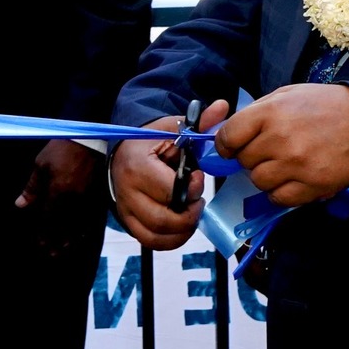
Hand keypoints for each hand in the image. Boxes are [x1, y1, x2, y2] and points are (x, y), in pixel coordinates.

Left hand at [15, 140, 107, 259]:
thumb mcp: (41, 165)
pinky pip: (91, 216)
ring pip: (78, 225)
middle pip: (64, 226)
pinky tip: (82, 235)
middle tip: (52, 255)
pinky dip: (85, 228)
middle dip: (56, 242)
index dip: (44, 235)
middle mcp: (73, 199)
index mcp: (57, 192)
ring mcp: (87, 198)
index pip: (48, 220)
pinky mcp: (96, 194)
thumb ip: (32, 188)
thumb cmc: (61, 149)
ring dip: (70, 239)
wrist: (87, 138)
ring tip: (65, 250)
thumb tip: (21, 205)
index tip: (40, 246)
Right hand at [111, 100, 232, 248]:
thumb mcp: (174, 128)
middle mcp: (127, 191)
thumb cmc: (151, 140)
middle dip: (189, 214)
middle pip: (162, 218)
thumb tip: (222, 107)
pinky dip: (171, 240)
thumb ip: (199, 123)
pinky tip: (183, 225)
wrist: (125, 151)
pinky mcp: (128, 222)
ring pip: (156, 236)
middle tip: (198, 201)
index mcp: (137, 165)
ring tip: (191, 212)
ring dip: (182, 229)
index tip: (198, 178)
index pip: (169, 190)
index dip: (191, 189)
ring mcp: (125, 209)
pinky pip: (150, 242)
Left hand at [211, 83, 348, 207]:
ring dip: (266, 175)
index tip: (231, 148)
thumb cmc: (319, 104)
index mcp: (270, 113)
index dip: (226, 145)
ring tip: (283, 164)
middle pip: (244, 161)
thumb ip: (254, 113)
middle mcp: (281, 139)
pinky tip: (291, 179)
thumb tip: (227, 136)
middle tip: (268, 151)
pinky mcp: (313, 184)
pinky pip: (279, 198)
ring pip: (259, 182)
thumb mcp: (284, 95)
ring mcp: (297, 164)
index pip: (228, 138)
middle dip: (251, 157)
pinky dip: (281, 192)